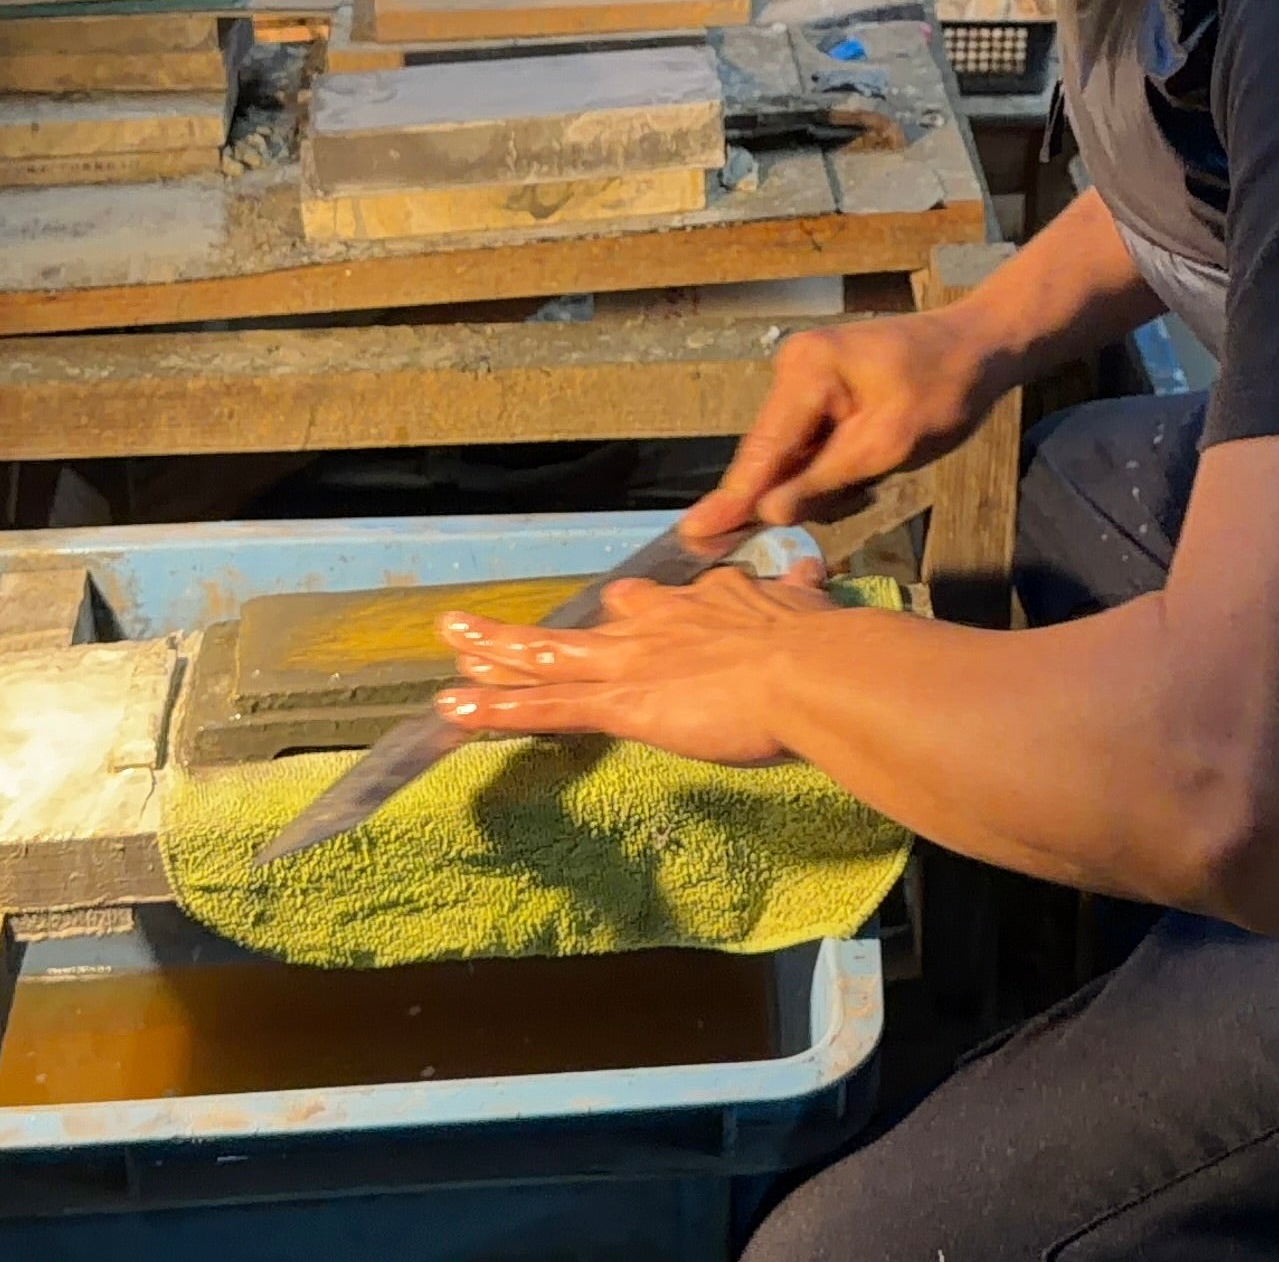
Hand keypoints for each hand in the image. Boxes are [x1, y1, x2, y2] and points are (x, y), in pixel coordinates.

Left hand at [435, 563, 839, 766]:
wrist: (814, 669)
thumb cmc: (826, 647)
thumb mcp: (811, 606)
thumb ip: (800, 592)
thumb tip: (809, 571)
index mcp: (705, 602)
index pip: (651, 605)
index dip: (627, 613)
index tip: (616, 611)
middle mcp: (658, 623)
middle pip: (583, 626)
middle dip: (534, 632)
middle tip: (487, 628)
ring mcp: (632, 661)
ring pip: (547, 655)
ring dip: (495, 651)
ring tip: (453, 644)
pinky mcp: (621, 701)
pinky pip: (545, 706)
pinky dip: (496, 707)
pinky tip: (454, 707)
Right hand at [681, 308, 1007, 537]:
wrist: (981, 347)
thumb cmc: (945, 389)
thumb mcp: (889, 445)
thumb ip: (825, 480)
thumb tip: (767, 512)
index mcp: (806, 372)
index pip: (761, 451)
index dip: (731, 499)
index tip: (693, 535)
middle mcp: (794, 370)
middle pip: (773, 456)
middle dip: (806, 490)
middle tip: (860, 491)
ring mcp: (806, 380)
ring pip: (794, 457)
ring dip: (828, 481)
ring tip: (878, 472)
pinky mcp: (822, 393)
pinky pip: (812, 446)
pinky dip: (837, 467)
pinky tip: (871, 464)